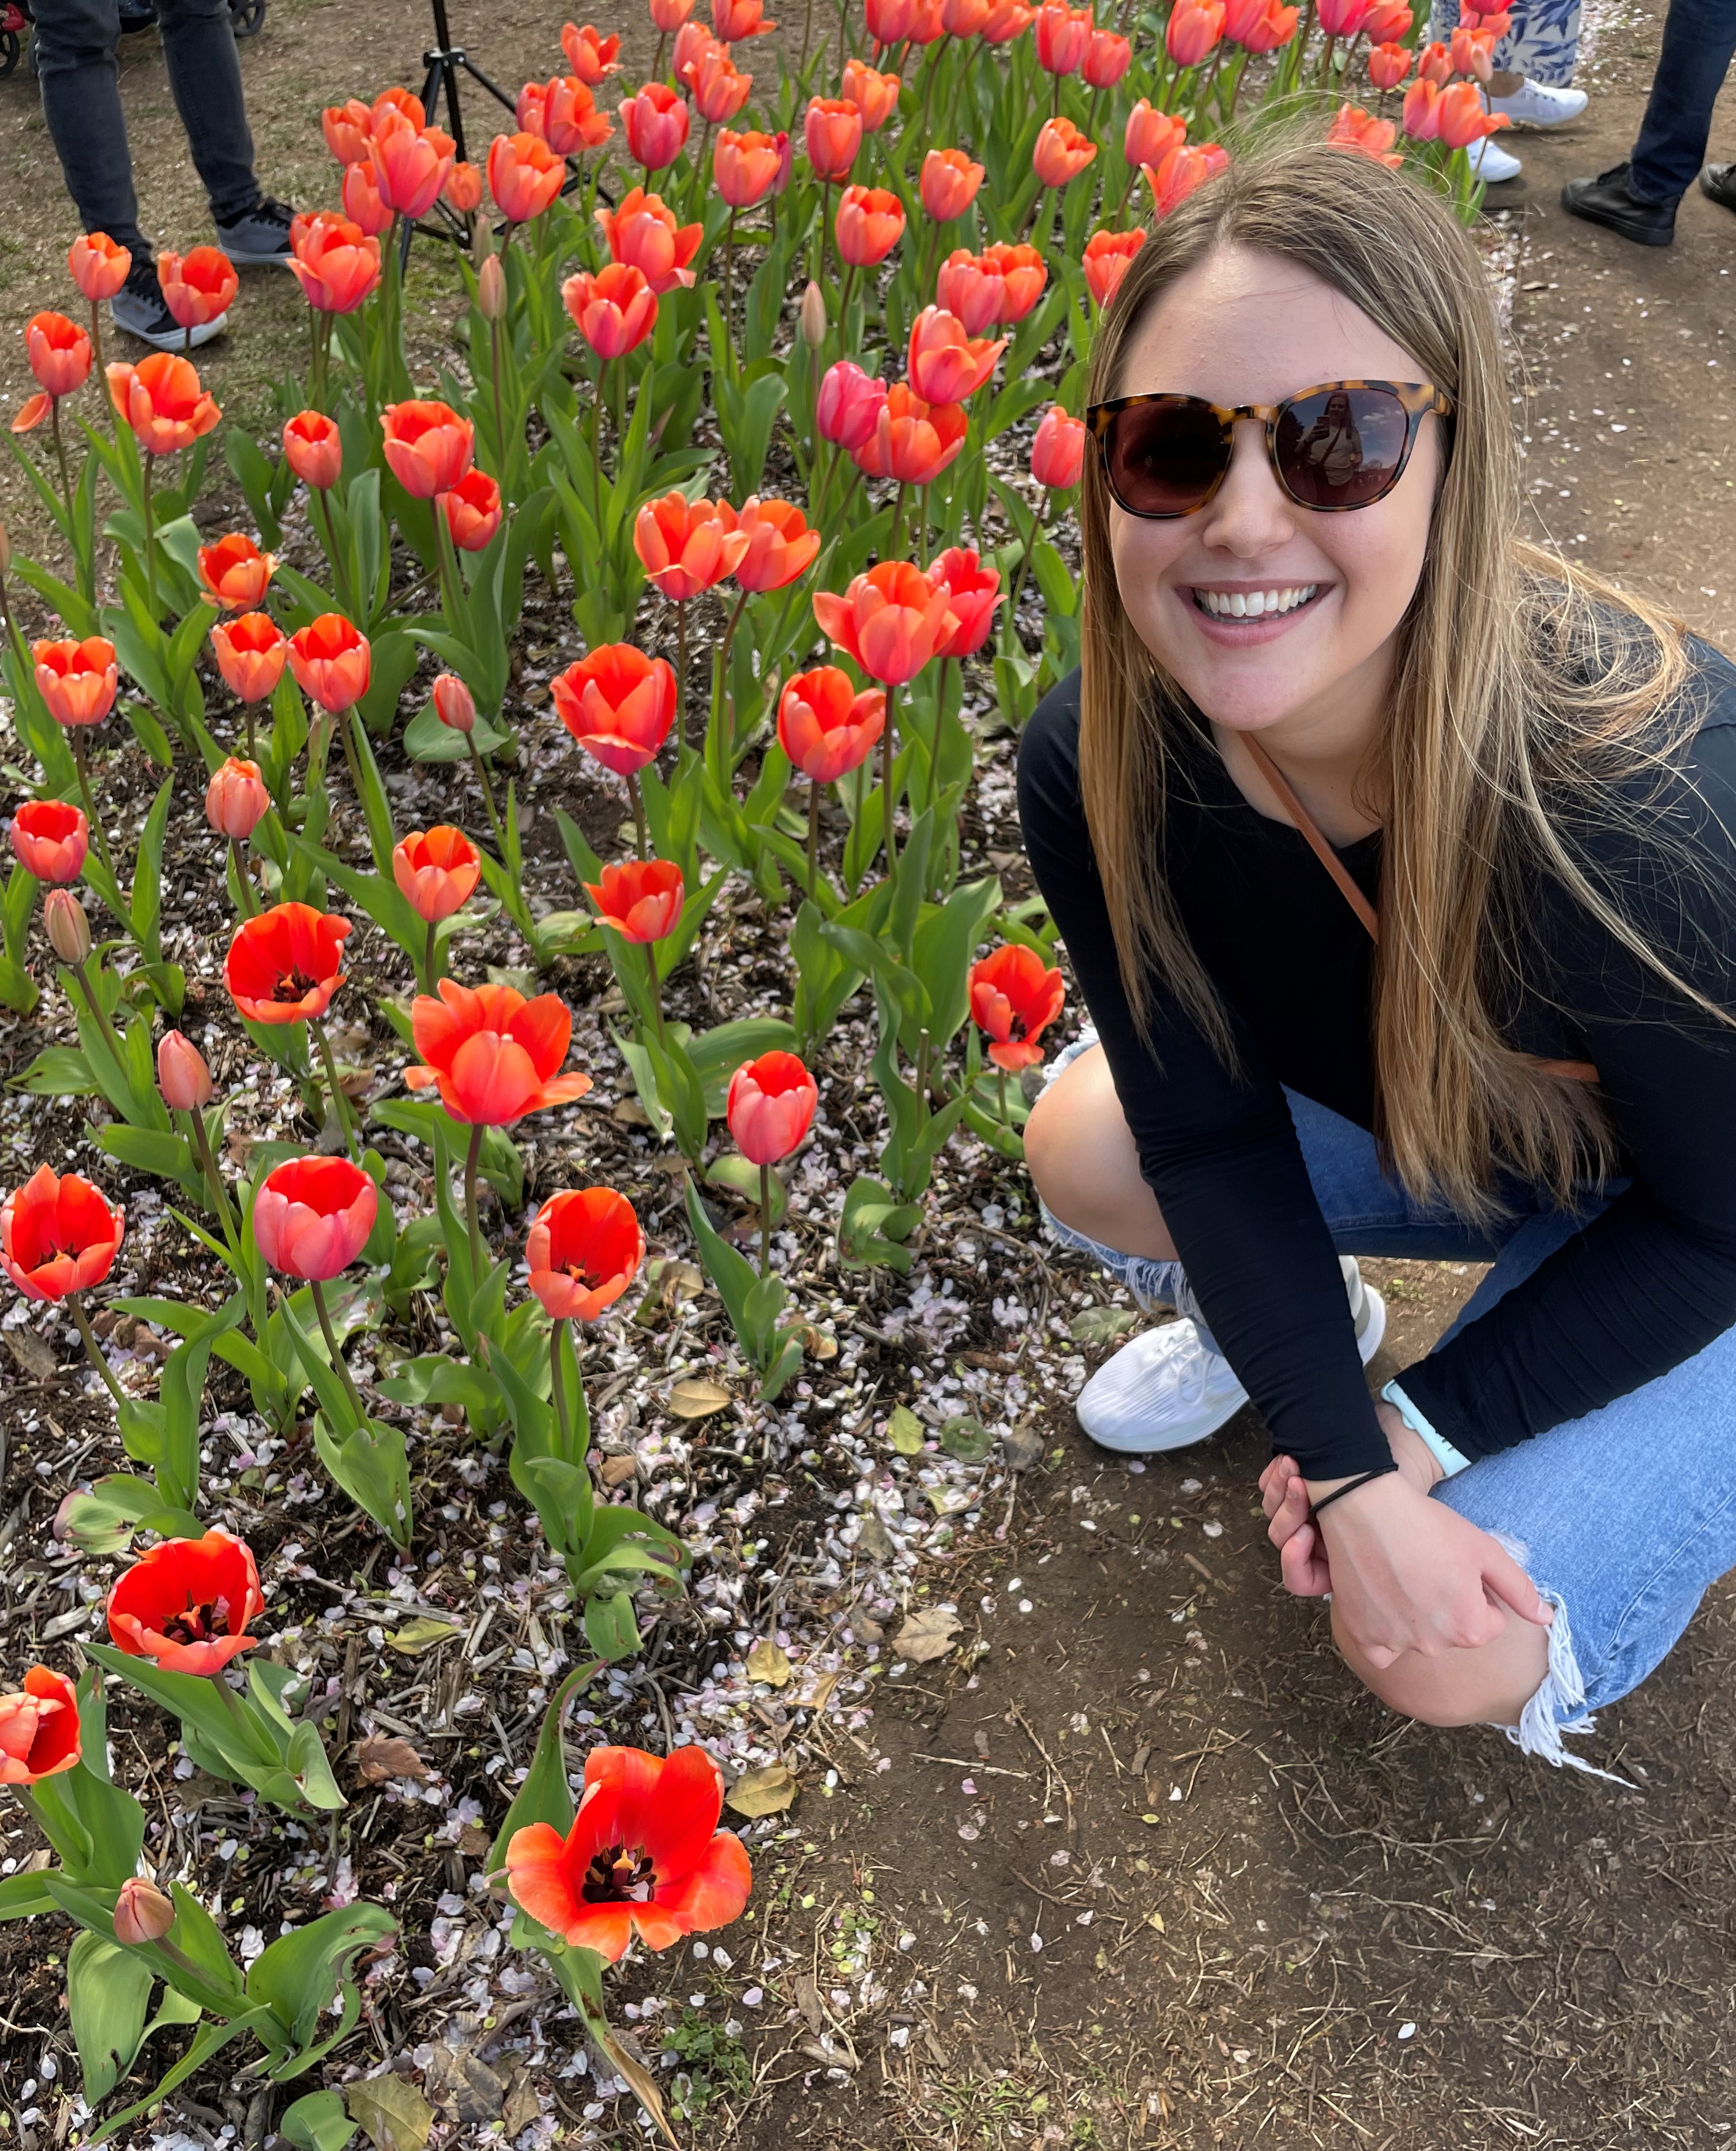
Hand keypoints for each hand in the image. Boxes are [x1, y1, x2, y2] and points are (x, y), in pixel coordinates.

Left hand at [1260, 1403, 1439, 1597]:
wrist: (1401, 1470)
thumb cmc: (1409, 1517)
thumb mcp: (1413, 1549)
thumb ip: (1401, 1581)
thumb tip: (1388, 1598)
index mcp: (1336, 1566)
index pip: (1300, 1579)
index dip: (1294, 1562)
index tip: (1306, 1534)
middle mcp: (1316, 1543)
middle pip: (1282, 1540)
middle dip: (1286, 1513)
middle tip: (1299, 1486)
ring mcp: (1303, 1515)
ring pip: (1273, 1513)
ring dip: (1280, 1490)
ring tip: (1294, 1465)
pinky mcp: (1292, 1487)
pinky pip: (1267, 1488)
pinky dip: (1274, 1475)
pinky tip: (1289, 1461)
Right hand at [1308, 1472, 1552, 1670]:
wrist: (1365, 1507)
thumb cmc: (1428, 1525)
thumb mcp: (1484, 1550)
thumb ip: (1519, 1589)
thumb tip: (1546, 1618)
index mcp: (1470, 1628)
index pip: (1488, 1623)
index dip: (1476, 1593)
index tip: (1456, 1568)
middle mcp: (1435, 1645)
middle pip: (1452, 1633)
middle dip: (1446, 1608)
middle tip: (1426, 1568)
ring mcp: (1395, 1643)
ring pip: (1417, 1638)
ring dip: (1414, 1617)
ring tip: (1400, 1576)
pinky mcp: (1362, 1636)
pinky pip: (1381, 1649)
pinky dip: (1383, 1632)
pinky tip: (1380, 1601)